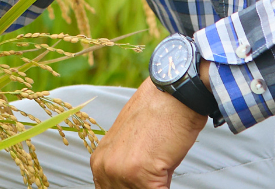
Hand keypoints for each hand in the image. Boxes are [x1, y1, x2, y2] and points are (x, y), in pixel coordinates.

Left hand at [90, 63, 209, 187]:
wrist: (174, 95)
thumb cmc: (162, 117)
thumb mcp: (136, 149)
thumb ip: (131, 173)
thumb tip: (138, 187)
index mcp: (100, 161)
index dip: (131, 188)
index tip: (144, 183)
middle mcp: (103, 166)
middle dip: (142, 188)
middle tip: (155, 180)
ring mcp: (118, 170)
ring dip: (154, 187)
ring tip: (162, 174)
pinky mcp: (137, 174)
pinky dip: (164, 188)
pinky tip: (167, 176)